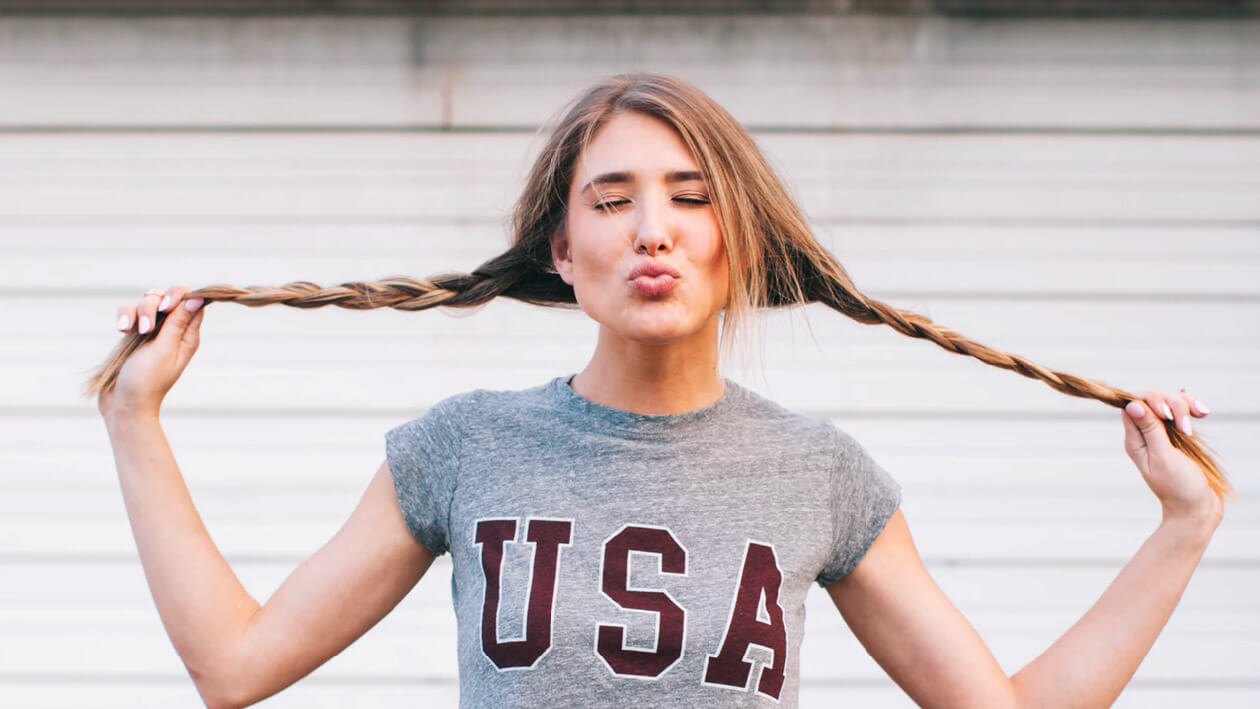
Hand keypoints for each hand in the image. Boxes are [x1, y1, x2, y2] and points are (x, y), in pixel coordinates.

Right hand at [98, 285, 205, 418]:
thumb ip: (178, 323)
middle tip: (147, 328)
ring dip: (135, 312)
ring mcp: (152, 330)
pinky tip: (121, 330)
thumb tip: (199, 298)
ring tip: (129, 332)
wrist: (124, 404)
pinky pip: (129, 311)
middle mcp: (172, 330)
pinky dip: (124, 317)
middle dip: (152, 304)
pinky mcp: (133, 333)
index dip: (179, 296)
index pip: (192, 300)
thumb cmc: (147, 381)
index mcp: (187, 335)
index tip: (166, 308)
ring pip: (145, 301)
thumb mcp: (164, 350)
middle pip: (166, 296)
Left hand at [1122, 388, 1221, 526]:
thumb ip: (1150, 430)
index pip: (1133, 405)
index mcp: (1135, 440)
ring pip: (1170, 401)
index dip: (1151, 401)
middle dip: (1173, 404)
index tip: (1167, 415)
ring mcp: (1164, 433)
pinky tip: (1202, 413)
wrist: (1197, 510)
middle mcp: (1146, 434)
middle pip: (1154, 399)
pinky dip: (1193, 408)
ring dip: (1186, 405)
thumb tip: (1132, 405)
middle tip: (1187, 429)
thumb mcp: (1163, 457)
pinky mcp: (1180, 434)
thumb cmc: (1179, 487)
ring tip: (1199, 421)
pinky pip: (1183, 411)